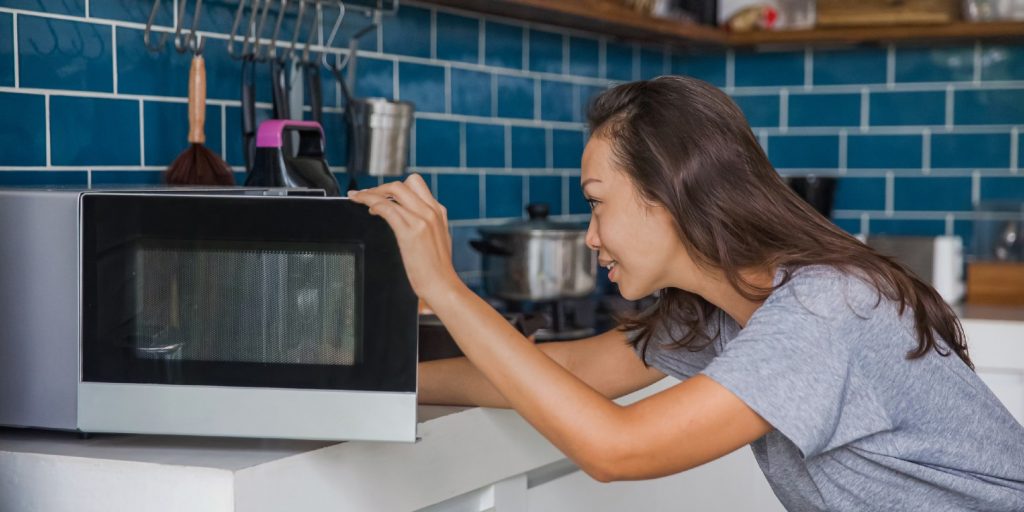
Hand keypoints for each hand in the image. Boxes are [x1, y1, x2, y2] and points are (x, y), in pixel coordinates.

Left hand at [346, 174, 460, 303]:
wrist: (442, 286)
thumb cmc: (437, 270)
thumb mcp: (438, 239)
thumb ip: (427, 225)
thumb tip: (411, 220)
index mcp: (438, 212)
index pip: (416, 185)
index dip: (395, 187)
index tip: (381, 193)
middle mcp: (431, 211)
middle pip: (403, 184)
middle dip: (381, 187)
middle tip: (367, 195)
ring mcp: (422, 219)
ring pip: (393, 191)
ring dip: (371, 193)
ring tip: (360, 199)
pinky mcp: (410, 231)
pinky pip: (387, 208)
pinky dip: (373, 203)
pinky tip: (368, 210)